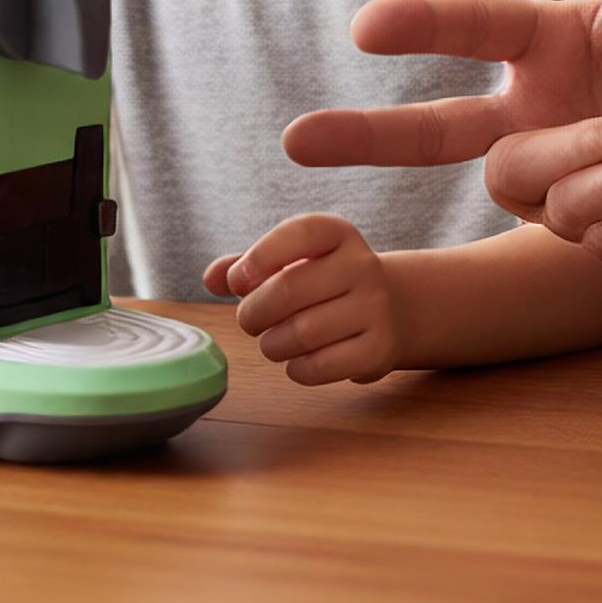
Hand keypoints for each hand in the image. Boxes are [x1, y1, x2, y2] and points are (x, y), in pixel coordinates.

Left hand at [203, 214, 402, 385]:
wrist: (391, 309)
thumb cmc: (323, 282)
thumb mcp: (291, 260)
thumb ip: (247, 264)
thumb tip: (210, 279)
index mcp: (337, 233)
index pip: (299, 232)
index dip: (260, 256)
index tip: (237, 280)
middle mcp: (362, 265)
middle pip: (289, 289)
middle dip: (254, 312)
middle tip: (249, 320)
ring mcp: (376, 307)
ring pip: (303, 333)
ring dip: (272, 345)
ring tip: (272, 341)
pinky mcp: (379, 349)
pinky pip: (322, 366)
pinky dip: (297, 369)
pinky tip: (296, 361)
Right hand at [282, 0, 601, 261]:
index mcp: (553, 42)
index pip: (471, 28)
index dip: (421, 25)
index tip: (365, 28)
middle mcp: (543, 111)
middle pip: (437, 129)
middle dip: (366, 135)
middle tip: (295, 140)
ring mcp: (563, 175)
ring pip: (519, 179)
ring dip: (581, 158)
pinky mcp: (591, 229)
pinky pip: (571, 223)